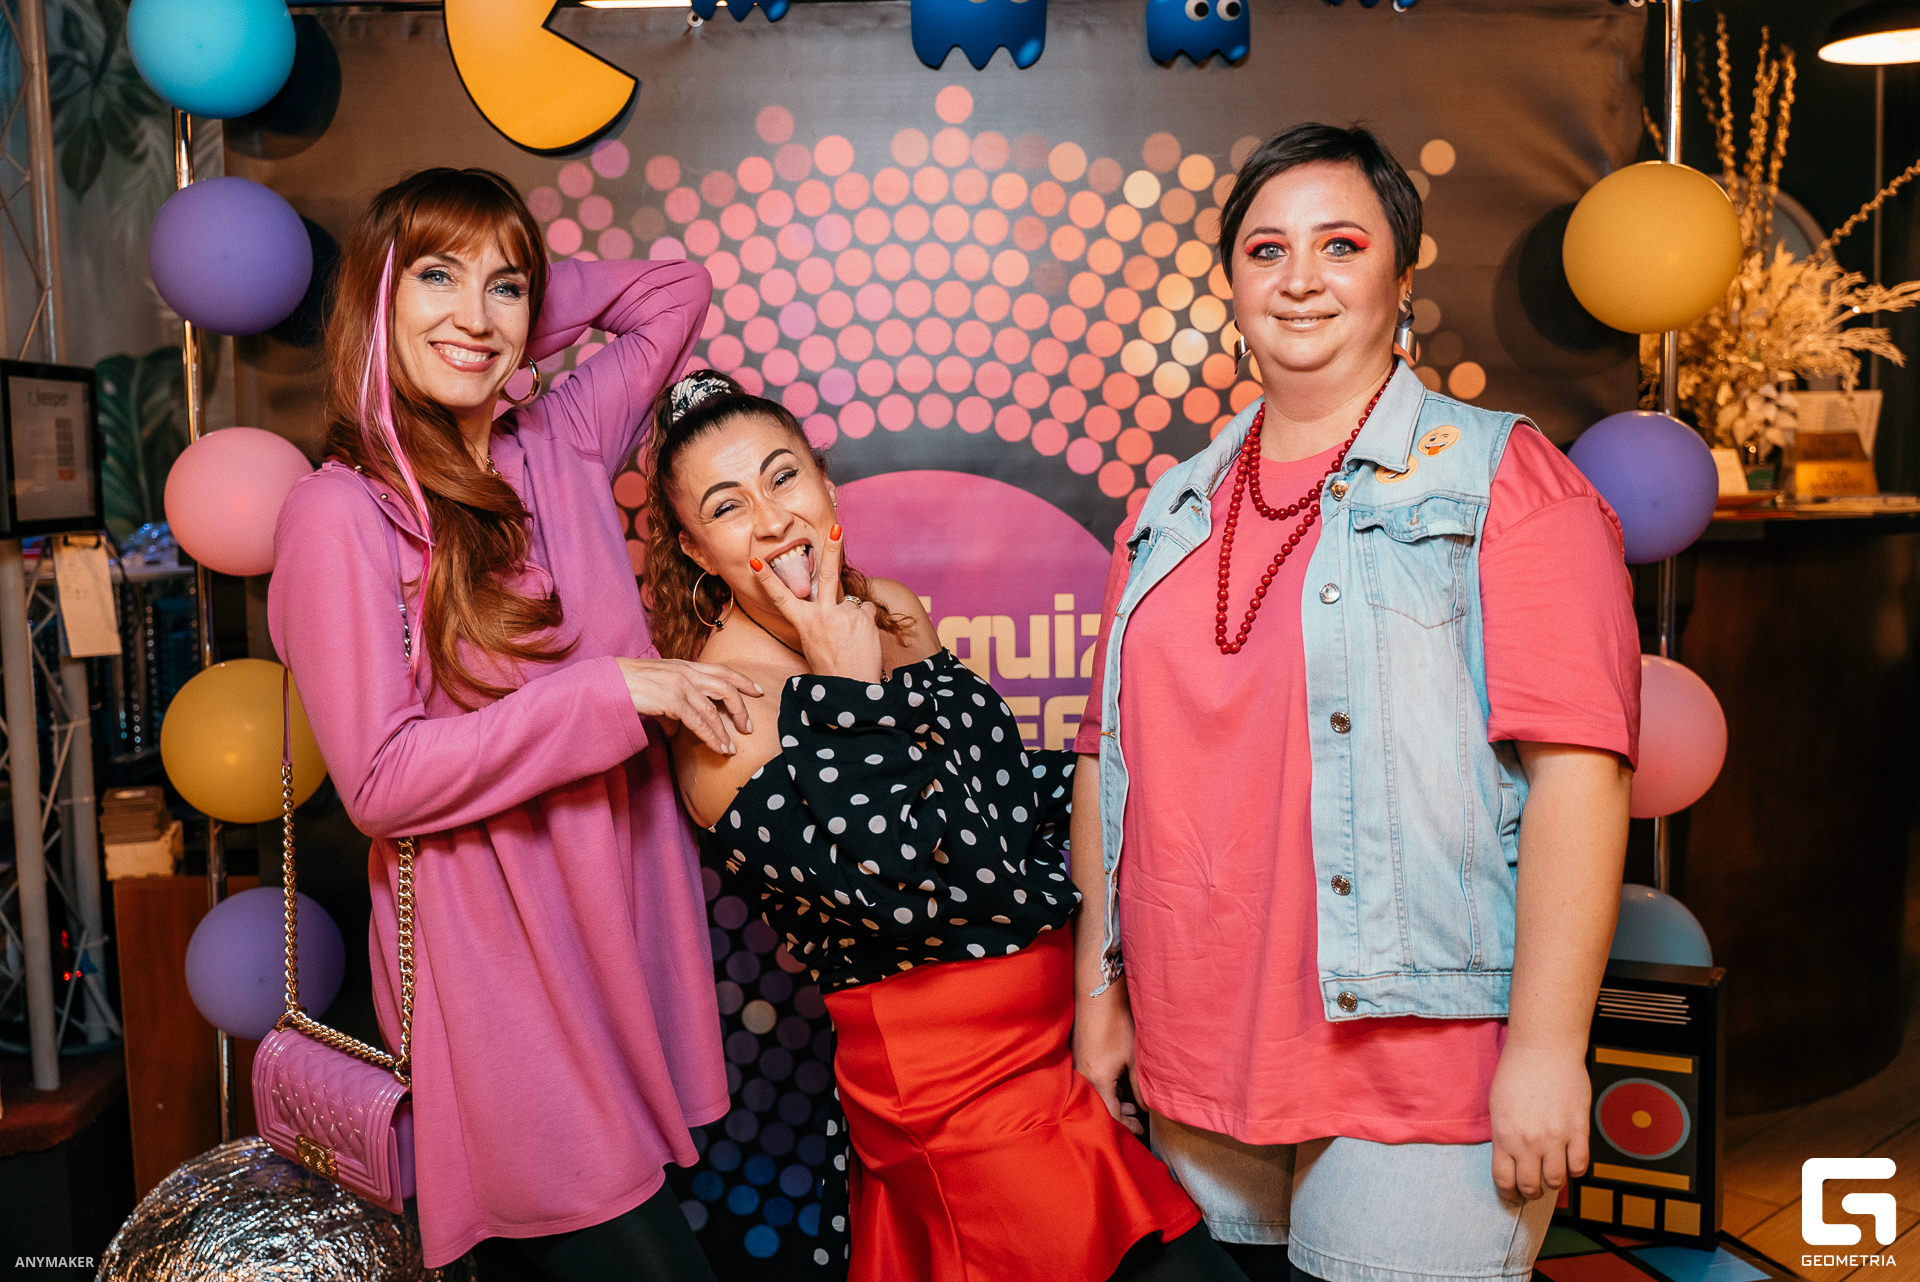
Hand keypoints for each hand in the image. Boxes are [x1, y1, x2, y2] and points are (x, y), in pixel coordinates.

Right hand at [616, 657, 761, 755]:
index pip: (722, 669)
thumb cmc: (630, 684)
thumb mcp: (658, 687)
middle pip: (726, 687)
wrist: (609, 682)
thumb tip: (676, 728)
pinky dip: (711, 737)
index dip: (743, 679)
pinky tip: (718, 748)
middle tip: (749, 727)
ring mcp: (680, 685)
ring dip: (726, 730)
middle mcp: (686, 672)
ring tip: (732, 747)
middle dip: (741, 707)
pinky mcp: (672, 700)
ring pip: (714, 708)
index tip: (758, 690)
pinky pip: (699, 722)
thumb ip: (673, 705)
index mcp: (685, 665)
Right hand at [750, 524, 883, 681]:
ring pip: (851, 601)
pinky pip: (865, 610)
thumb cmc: (831, 670)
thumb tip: (836, 603)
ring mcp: (844, 614)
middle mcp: (822, 615)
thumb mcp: (813, 644)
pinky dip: (865, 622)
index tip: (756, 562)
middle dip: (830, 548)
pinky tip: (862, 639)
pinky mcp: (863, 617)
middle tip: (836, 526)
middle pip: (827, 575)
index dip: (767, 580)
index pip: (781, 598)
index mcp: (804, 624)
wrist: (852, 688)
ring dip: (852, 616)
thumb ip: (820, 619)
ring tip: (851, 640)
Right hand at [1073, 978, 1141, 1136]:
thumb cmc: (1117, 1024)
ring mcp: (1079, 1065)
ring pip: (1097, 1093)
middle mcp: (1083, 1076)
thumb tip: (1146, 1108)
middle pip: (1101, 1106)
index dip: (1126, 1126)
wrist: (1098, 994)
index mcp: (1097, 1081)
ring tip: (1132, 1102)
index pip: (1110, 1115)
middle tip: (1138, 1119)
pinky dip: (1107, 1087)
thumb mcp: (1134, 1059)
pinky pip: (1092, 1080)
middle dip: (1120, 1115)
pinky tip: (1120, 1083)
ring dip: (1114, 1100)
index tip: (1140, 1130)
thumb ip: (1139, 1087)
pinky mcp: (1080, 1055)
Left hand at [1489, 1041, 1591, 1203]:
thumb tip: (1510, 1158)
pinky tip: (1570, 1159)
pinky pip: (1580, 1166)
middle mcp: (1529, 1141)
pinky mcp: (1578, 1131)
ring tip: (1551, 1172)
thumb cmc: (1518, 1070)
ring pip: (1557, 1180)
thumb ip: (1503, 1135)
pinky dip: (1575, 1168)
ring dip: (1554, 1181)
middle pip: (1531, 1187)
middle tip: (1533, 1187)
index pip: (1504, 1180)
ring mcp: (1555, 1138)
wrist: (1544, 1049)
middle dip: (1531, 1192)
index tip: (1512, 1196)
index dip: (1508, 1194)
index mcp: (1504, 1135)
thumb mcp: (1497, 1106)